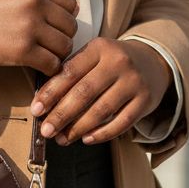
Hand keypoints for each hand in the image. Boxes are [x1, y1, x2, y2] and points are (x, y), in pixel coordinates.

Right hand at [0, 0, 78, 75]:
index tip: (55, 25)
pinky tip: (38, 66)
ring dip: (57, 53)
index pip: (70, 2)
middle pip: (70, 25)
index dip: (65, 16)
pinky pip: (52, 63)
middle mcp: (34, 1)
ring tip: (43, 55)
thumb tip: (70, 7)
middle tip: (48, 43)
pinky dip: (49, 68)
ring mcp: (29, 26)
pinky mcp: (23, 50)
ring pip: (65, 45)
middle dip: (62, 36)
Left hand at [29, 37, 172, 145]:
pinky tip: (87, 139)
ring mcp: (134, 81)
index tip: (36, 109)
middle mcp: (118, 62)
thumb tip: (44, 103)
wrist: (151, 61)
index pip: (70, 72)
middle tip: (46, 131)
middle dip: (61, 114)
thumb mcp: (93, 56)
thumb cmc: (111, 62)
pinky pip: (122, 122)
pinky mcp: (145, 100)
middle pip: (84, 92)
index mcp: (99, 47)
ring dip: (78, 128)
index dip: (50, 92)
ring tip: (62, 139)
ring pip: (101, 110)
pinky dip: (102, 134)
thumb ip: (71, 72)